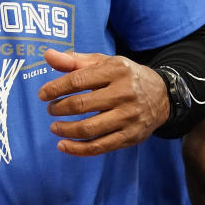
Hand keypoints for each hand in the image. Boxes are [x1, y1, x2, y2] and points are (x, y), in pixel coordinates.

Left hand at [37, 48, 168, 155]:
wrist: (162, 95)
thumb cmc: (124, 76)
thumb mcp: (104, 62)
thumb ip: (74, 60)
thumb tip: (47, 55)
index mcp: (115, 70)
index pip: (78, 80)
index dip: (56, 88)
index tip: (42, 94)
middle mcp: (124, 93)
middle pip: (82, 104)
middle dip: (59, 108)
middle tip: (50, 109)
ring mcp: (128, 117)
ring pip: (89, 128)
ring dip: (66, 129)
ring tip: (55, 127)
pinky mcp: (130, 137)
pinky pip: (100, 147)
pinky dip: (78, 149)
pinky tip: (63, 145)